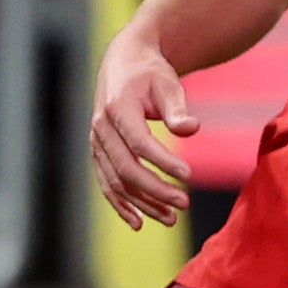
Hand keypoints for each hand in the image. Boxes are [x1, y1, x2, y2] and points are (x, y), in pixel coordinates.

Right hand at [85, 22, 196, 228]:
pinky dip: (121, 205)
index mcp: (117, 108)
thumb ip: (177, 108)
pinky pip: (107, 184)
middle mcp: (101, 128)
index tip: (188, 175)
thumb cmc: (150, 73)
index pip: (139, 142)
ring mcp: (96, 144)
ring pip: (116, 182)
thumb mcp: (167, 83)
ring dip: (143, 203)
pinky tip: (139, 222)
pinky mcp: (99, 154)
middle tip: (184, 203)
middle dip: (155, 190)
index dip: (162, 161)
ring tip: (171, 218)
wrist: (123, 65)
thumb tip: (191, 129)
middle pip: (125, 168)